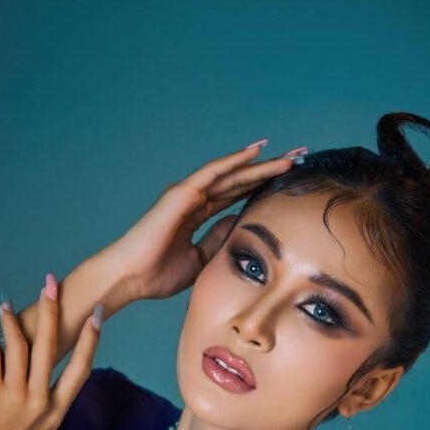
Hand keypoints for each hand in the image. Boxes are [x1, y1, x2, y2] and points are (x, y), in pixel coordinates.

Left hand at [0, 276, 101, 429]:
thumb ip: (36, 407)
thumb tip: (31, 378)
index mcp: (55, 413)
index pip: (81, 368)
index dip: (91, 339)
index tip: (97, 314)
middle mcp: (40, 401)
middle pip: (53, 346)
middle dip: (54, 310)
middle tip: (52, 284)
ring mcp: (16, 396)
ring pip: (20, 344)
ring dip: (11, 320)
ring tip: (6, 306)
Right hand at [109, 141, 299, 300]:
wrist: (130, 278)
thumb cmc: (156, 274)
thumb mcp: (199, 260)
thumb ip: (217, 240)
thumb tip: (238, 224)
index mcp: (197, 215)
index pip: (236, 196)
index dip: (262, 187)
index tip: (288, 182)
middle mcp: (194, 199)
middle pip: (239, 180)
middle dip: (270, 170)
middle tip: (300, 159)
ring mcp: (187, 194)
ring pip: (232, 173)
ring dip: (262, 163)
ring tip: (291, 155)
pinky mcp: (181, 193)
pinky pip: (213, 172)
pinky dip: (235, 161)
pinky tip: (257, 151)